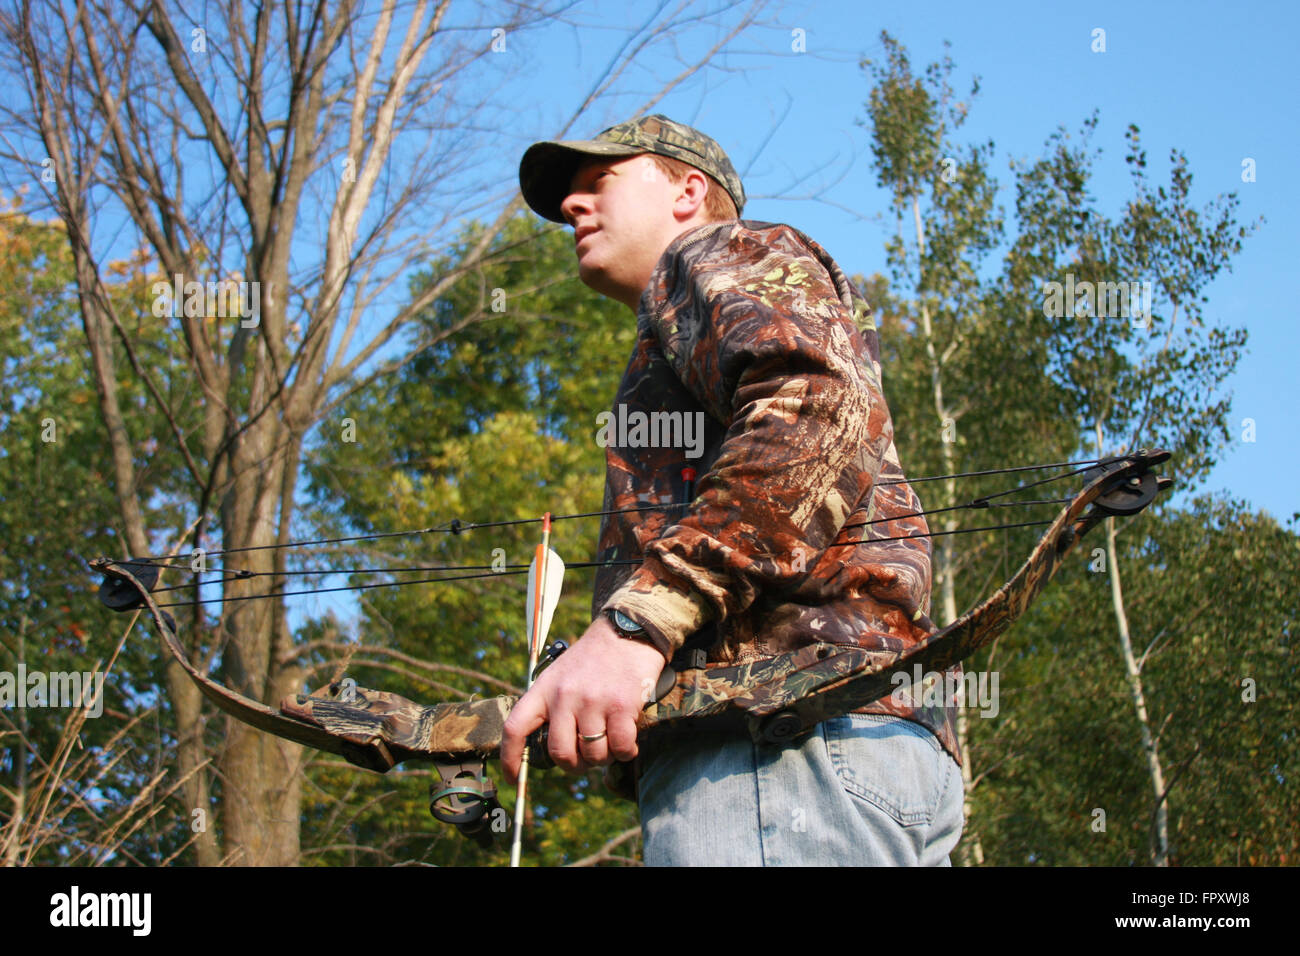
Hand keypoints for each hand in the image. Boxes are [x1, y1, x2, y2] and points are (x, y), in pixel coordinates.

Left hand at [501, 614, 665, 784]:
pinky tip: (627, 743)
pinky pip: (620, 748)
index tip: (513, 778)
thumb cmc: (593, 659)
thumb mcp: (560, 675)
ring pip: (592, 754)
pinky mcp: (621, 706)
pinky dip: (625, 752)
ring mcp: (593, 701)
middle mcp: (564, 696)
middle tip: (585, 759)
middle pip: (559, 752)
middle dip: (573, 765)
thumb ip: (552, 707)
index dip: (510, 758)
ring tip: (609, 741)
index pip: (515, 728)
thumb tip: (556, 751)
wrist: (627, 632)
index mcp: (544, 689)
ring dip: (603, 757)